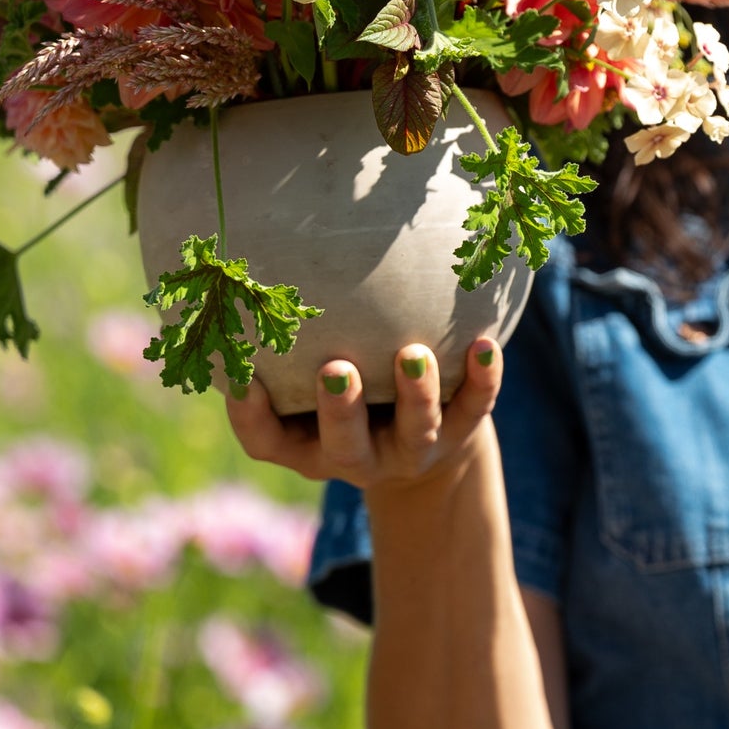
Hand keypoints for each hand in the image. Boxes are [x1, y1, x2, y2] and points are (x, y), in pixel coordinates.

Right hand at [222, 338, 506, 505]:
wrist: (421, 430)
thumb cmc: (346, 389)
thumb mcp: (303, 377)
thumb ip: (283, 344)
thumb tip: (245, 270)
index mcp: (306, 444)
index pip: (267, 441)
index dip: (252, 418)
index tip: (244, 380)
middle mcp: (357, 457)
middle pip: (345, 447)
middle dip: (341, 411)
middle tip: (336, 369)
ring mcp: (411, 450)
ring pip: (415, 432)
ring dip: (415, 394)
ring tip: (413, 353)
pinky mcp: (459, 433)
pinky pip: (473, 410)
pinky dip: (482, 379)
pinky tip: (484, 345)